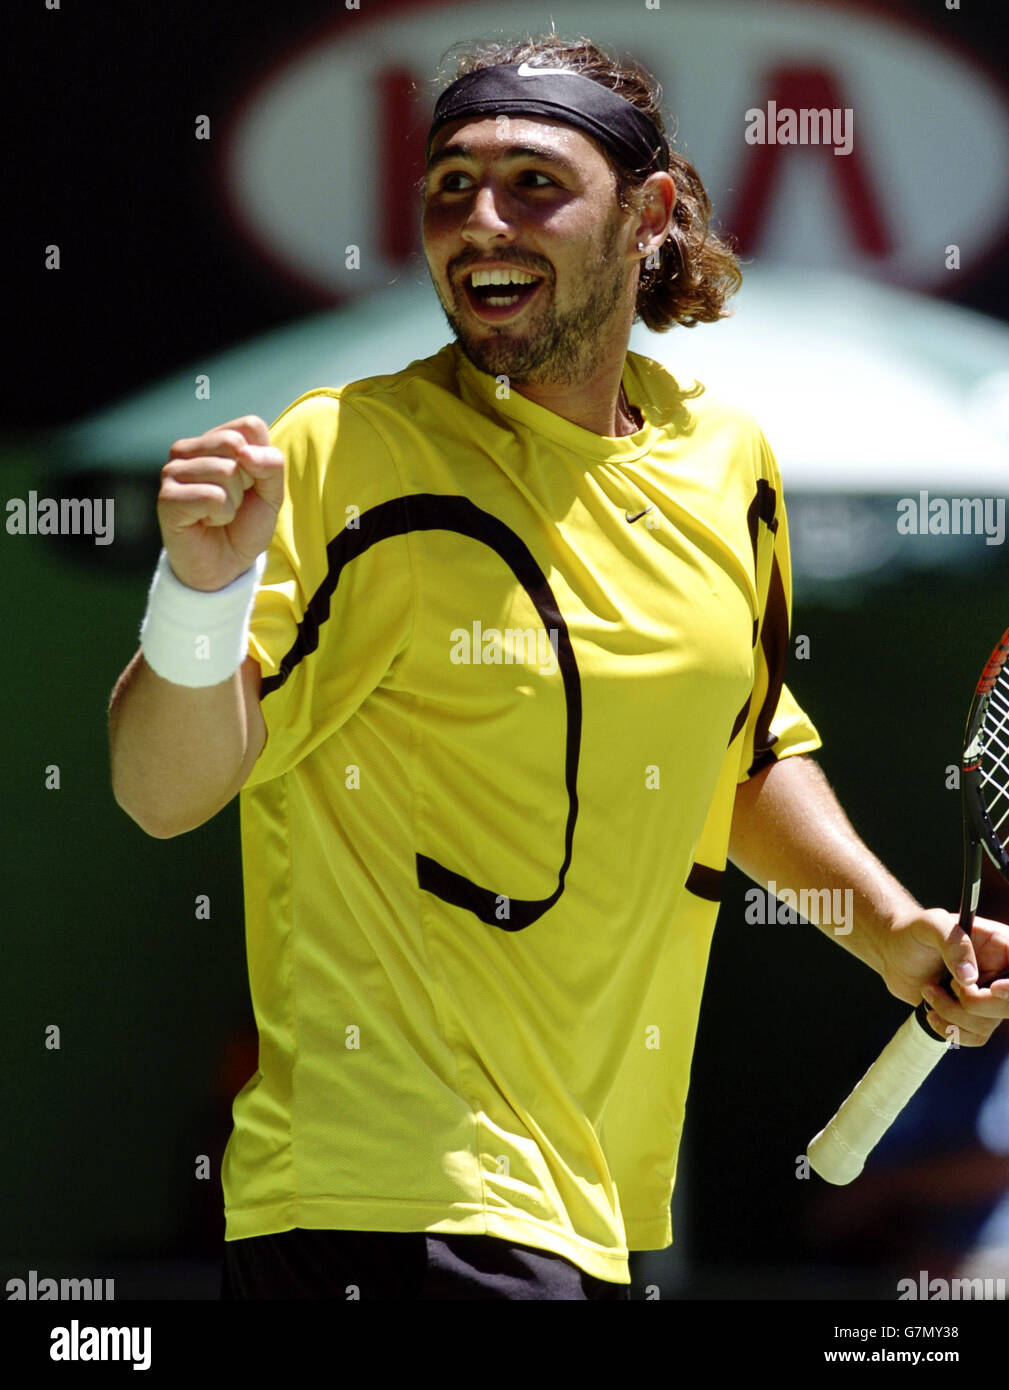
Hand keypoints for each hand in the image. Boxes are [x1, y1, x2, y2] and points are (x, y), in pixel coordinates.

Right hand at [158, 415, 284, 590]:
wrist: (225, 565)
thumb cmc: (244, 525)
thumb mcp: (272, 492)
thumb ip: (271, 464)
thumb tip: (245, 453)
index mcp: (212, 441)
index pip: (250, 426)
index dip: (261, 461)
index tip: (250, 485)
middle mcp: (187, 450)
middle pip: (236, 445)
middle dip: (247, 482)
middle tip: (232, 502)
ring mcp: (172, 472)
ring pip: (226, 471)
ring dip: (233, 503)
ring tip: (218, 514)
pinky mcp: (167, 497)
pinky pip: (213, 496)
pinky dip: (221, 515)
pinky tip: (207, 522)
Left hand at [882, 906, 1008, 1045]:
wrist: (892, 954)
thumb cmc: (913, 932)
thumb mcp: (930, 924)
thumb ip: (953, 943)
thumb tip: (970, 978)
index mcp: (1001, 946)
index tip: (993, 989)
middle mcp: (1000, 974)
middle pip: (1007, 1004)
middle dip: (974, 1002)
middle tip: (948, 984)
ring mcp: (987, 997)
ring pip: (989, 1023)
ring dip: (953, 1014)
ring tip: (929, 991)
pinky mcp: (972, 1015)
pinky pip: (976, 1036)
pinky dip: (951, 1030)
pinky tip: (931, 1013)